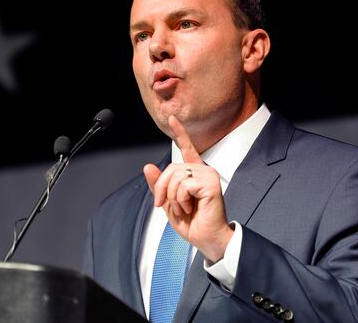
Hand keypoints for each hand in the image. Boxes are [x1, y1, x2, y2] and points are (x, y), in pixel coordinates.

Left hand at [143, 115, 233, 262]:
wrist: (208, 240)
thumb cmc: (193, 223)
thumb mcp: (169, 203)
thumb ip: (159, 186)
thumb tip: (148, 166)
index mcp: (194, 174)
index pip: (186, 148)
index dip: (179, 132)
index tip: (172, 118)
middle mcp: (203, 170)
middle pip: (171, 168)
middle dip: (161, 188)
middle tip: (165, 205)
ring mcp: (208, 175)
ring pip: (175, 176)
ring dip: (172, 198)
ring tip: (183, 209)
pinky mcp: (210, 183)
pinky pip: (183, 185)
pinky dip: (180, 200)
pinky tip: (190, 208)